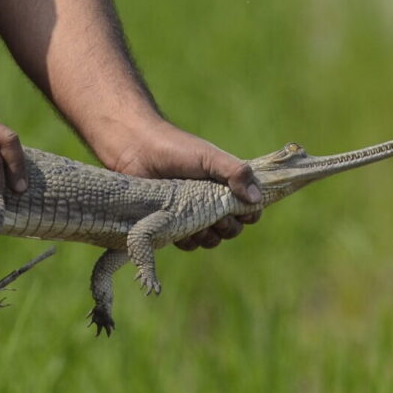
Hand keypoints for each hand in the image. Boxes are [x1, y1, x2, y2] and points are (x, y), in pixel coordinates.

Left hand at [103, 124, 262, 249]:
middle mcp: (211, 202)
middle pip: (233, 229)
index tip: (244, 211)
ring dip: (209, 236)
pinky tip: (179, 226)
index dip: (250, 213)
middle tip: (217, 215)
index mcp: (225, 185)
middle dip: (229, 227)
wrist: (136, 150)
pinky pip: (189, 244)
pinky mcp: (172, 224)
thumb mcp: (209, 157)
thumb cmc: (176, 149)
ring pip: (211, 239)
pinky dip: (187, 240)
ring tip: (196, 220)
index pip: (249, 209)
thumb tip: (256, 198)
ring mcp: (191, 214)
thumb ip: (235, 172)